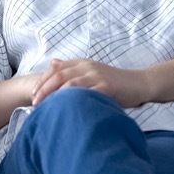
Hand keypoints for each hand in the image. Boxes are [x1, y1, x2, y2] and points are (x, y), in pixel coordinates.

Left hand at [31, 58, 149, 108]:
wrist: (141, 83)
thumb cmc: (116, 82)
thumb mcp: (93, 72)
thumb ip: (74, 69)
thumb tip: (54, 64)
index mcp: (82, 63)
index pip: (56, 68)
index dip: (42, 80)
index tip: (33, 93)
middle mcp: (87, 67)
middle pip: (59, 75)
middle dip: (44, 89)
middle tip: (35, 103)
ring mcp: (97, 75)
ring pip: (69, 84)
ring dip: (55, 96)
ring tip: (46, 108)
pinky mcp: (106, 87)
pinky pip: (86, 94)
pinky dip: (74, 101)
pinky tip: (67, 110)